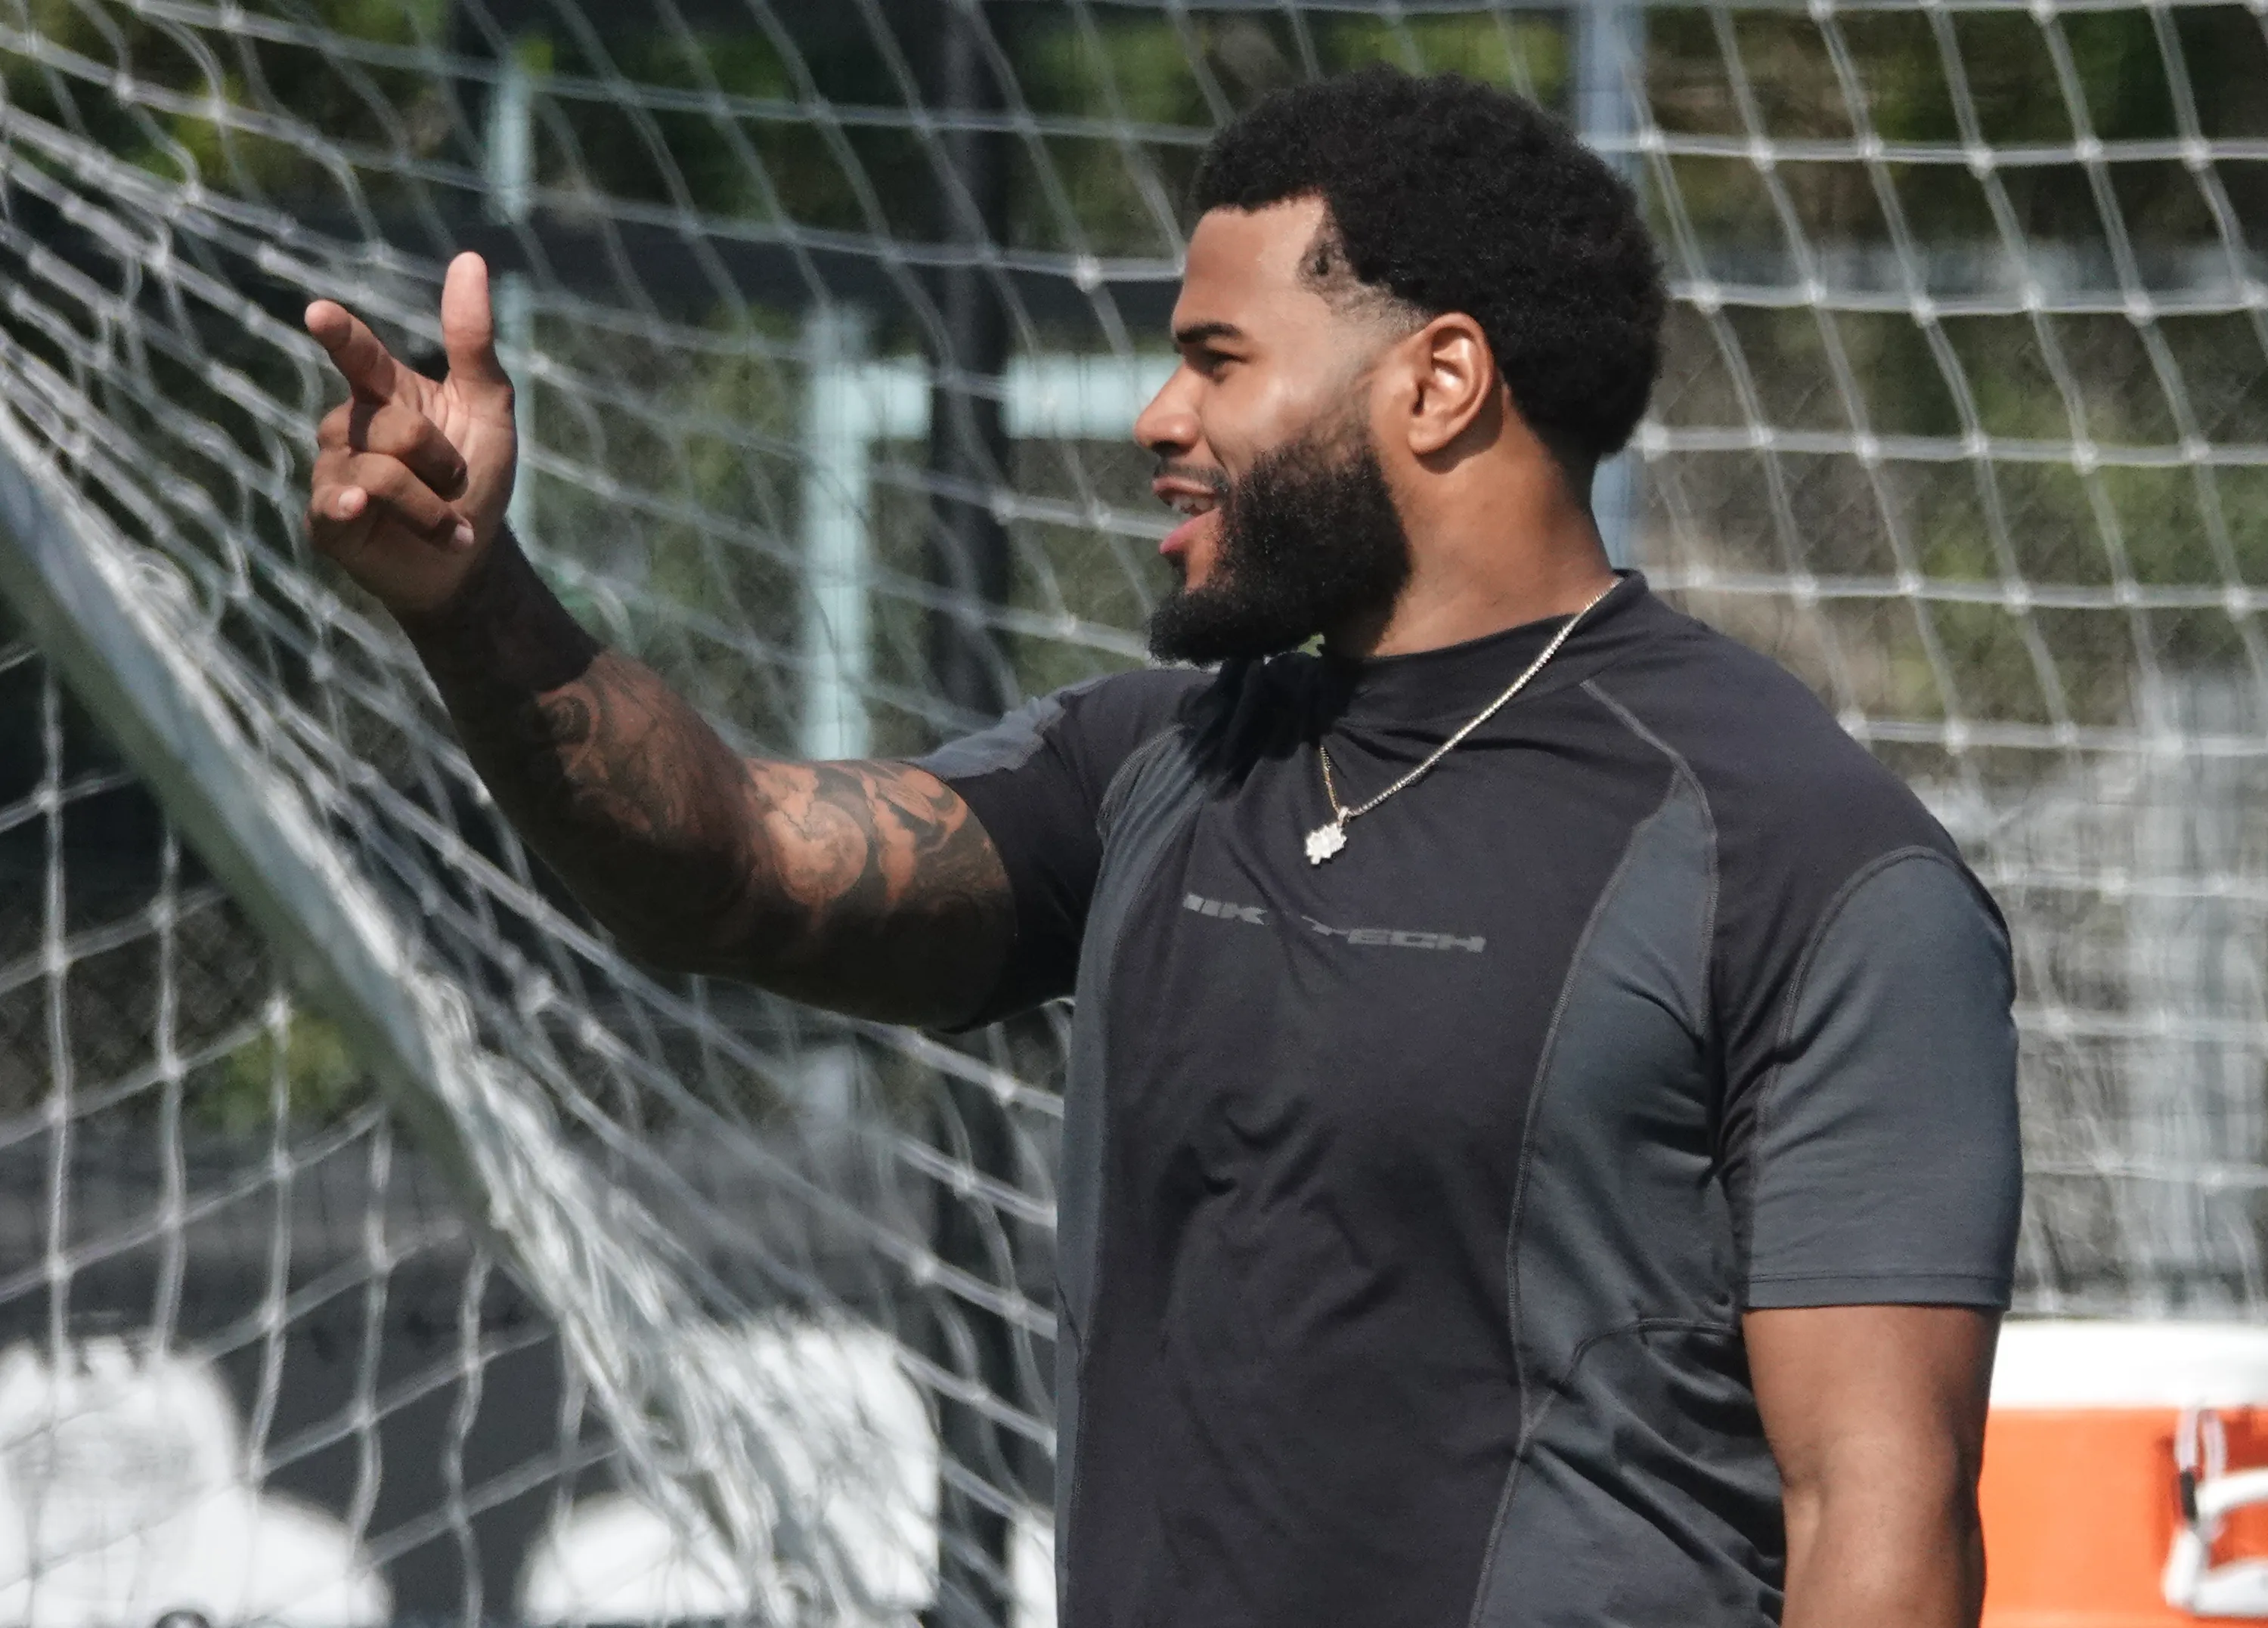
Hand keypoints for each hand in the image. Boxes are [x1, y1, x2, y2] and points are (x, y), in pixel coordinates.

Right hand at [304, 252, 517, 615]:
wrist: (469, 559)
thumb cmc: (477, 479)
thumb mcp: (489, 408)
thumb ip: (473, 341)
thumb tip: (470, 259)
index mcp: (385, 394)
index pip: (359, 354)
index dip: (341, 334)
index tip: (320, 314)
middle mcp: (350, 426)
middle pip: (395, 428)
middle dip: (443, 463)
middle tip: (456, 486)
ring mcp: (333, 471)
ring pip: (380, 473)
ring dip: (431, 505)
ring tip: (443, 522)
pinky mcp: (326, 516)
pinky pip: (341, 502)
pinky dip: (365, 509)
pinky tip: (367, 513)